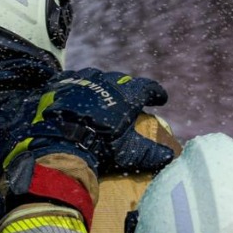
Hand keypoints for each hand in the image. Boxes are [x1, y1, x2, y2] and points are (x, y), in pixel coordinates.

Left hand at [21, 68, 174, 174]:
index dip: (155, 92)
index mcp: (127, 95)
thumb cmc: (100, 145)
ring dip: (101, 84)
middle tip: (128, 98)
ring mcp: (84, 80)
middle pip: (121, 80)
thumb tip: (170, 156)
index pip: (147, 88)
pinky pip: (72, 78)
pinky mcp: (63, 83)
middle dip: (127, 88)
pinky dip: (76, 84)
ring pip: (96, 76)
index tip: (161, 98)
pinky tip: (75, 91)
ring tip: (100, 93)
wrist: (61, 139)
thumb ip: (151, 153)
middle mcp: (107, 82)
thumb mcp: (129, 152)